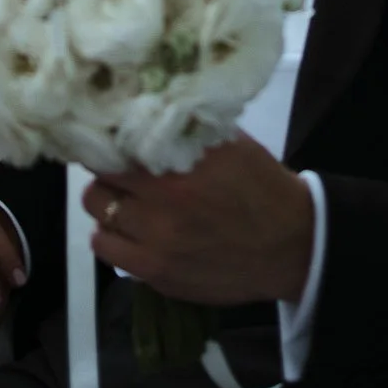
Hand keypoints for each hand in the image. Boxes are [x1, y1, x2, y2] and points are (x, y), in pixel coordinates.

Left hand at [83, 134, 313, 305]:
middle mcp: (159, 212)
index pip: (109, 155)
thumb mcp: (230, 144)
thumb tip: (147, 110)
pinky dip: (115, 241)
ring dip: (109, 211)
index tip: (110, 143)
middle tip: (122, 176)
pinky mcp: (157, 278)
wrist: (290, 245)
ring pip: (99, 225)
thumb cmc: (261, 186)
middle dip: (106, 179)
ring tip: (128, 206)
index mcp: (176, 173)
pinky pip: (111, 256)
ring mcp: (155, 250)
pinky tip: (133, 233)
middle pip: (97, 191)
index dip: (105, 147)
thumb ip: (186, 130)